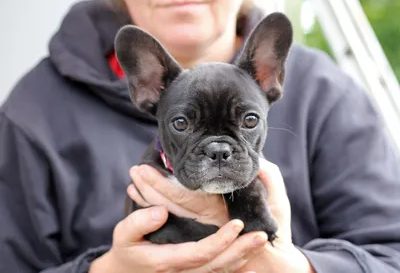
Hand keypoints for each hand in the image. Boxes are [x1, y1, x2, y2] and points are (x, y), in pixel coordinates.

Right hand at [89, 206, 268, 272]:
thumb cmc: (126, 250)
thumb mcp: (124, 234)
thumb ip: (140, 222)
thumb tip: (161, 211)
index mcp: (167, 261)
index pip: (201, 253)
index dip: (221, 241)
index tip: (238, 224)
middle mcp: (182, 272)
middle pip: (218, 266)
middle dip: (241, 251)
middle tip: (262, 235)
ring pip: (221, 271)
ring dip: (243, 257)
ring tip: (261, 241)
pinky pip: (218, 272)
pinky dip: (235, 265)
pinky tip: (249, 256)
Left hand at [128, 158, 314, 272]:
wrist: (273, 264)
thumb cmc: (276, 230)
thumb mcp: (278, 204)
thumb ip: (270, 181)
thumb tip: (257, 163)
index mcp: (221, 214)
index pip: (184, 197)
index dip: (162, 184)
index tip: (144, 170)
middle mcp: (206, 224)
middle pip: (171, 205)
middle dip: (151, 188)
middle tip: (134, 170)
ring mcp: (201, 233)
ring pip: (169, 214)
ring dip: (150, 198)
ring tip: (133, 179)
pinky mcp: (199, 237)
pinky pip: (173, 222)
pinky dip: (155, 211)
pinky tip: (142, 198)